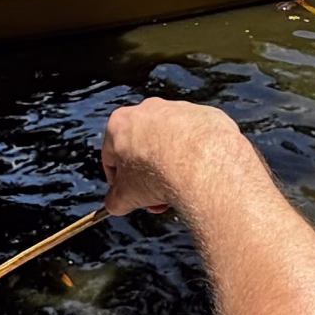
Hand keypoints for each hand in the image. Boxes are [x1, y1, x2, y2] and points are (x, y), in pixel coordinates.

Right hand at [101, 98, 252, 217]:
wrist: (201, 163)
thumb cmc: (159, 172)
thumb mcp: (125, 196)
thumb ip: (115, 200)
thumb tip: (116, 204)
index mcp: (119, 123)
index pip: (111, 156)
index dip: (118, 181)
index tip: (127, 194)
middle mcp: (147, 110)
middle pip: (142, 149)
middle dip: (147, 177)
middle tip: (155, 197)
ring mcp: (177, 111)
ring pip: (169, 144)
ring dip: (170, 168)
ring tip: (177, 190)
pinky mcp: (202, 116)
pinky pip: (194, 140)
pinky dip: (193, 157)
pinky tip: (195, 176)